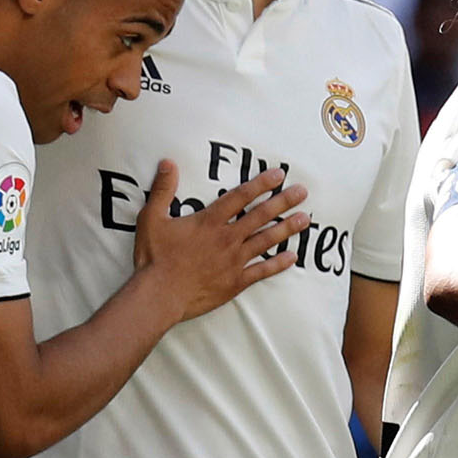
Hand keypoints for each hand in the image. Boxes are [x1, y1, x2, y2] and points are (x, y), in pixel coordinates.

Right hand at [131, 161, 312, 320]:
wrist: (160, 294)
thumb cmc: (154, 258)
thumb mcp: (152, 218)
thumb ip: (162, 190)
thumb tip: (168, 163)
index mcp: (209, 221)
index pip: (240, 196)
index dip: (261, 184)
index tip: (279, 174)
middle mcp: (227, 238)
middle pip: (260, 215)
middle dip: (283, 202)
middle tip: (302, 192)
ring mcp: (234, 260)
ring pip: (266, 240)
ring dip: (287, 229)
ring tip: (305, 219)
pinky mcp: (236, 281)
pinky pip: (262, 271)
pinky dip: (278, 264)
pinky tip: (292, 257)